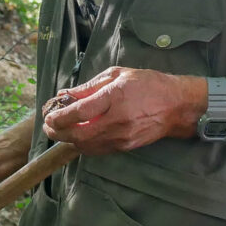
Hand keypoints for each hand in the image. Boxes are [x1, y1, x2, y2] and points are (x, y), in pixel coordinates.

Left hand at [42, 67, 200, 154]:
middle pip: (79, 134)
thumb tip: (66, 95)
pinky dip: (83, 145)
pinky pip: (97, 150)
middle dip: (59, 133)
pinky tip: (78, 137)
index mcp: (115, 97)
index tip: (49, 116)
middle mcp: (118, 119)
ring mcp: (122, 136)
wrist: (177, 105)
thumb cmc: (148, 84)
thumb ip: (90, 86)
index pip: (80, 111)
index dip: (60, 117)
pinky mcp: (125, 147)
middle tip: (48, 128)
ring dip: (69, 141)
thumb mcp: (118, 75)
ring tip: (60, 132)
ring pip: (86, 145)